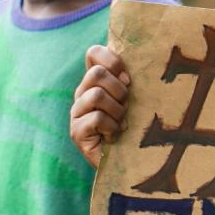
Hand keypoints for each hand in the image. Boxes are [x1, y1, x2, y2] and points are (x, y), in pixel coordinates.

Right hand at [70, 44, 130, 168]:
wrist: (127, 162)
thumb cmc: (134, 128)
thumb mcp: (135, 99)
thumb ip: (130, 80)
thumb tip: (138, 64)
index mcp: (95, 81)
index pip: (93, 52)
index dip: (112, 60)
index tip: (128, 78)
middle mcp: (82, 93)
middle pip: (96, 73)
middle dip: (119, 89)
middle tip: (126, 106)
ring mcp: (76, 112)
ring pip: (96, 95)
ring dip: (117, 111)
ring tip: (121, 123)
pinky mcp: (76, 131)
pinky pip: (96, 118)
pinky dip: (111, 127)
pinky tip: (114, 136)